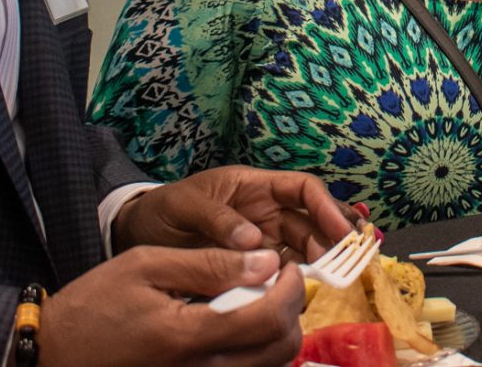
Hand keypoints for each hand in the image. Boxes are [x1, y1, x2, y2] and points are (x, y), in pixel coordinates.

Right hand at [37, 246, 303, 366]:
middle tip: (275, 281)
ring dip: (275, 332)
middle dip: (290, 310)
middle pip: (281, 349)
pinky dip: (254, 352)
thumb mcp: (146, 266)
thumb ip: (209, 263)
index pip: (269, 318)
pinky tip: (235, 327)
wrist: (55, 354)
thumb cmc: (94, 306)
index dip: (291, 288)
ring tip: (255, 300)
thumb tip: (266, 260)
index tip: (286, 266)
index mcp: (189, 336)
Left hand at [114, 165, 352, 259]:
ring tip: (332, 279)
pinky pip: (281, 273)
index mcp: (253, 187)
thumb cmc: (162, 211)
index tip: (340, 231)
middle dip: (332, 239)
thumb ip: (218, 218)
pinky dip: (295, 282)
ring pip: (302, 249)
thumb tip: (253, 240)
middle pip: (311, 222)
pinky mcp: (251, 267)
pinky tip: (301, 293)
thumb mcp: (184, 205)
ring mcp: (261, 241)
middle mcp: (265, 213)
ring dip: (320, 262)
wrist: (136, 236)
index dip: (326, 206)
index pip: (302, 189)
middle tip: (345, 265)